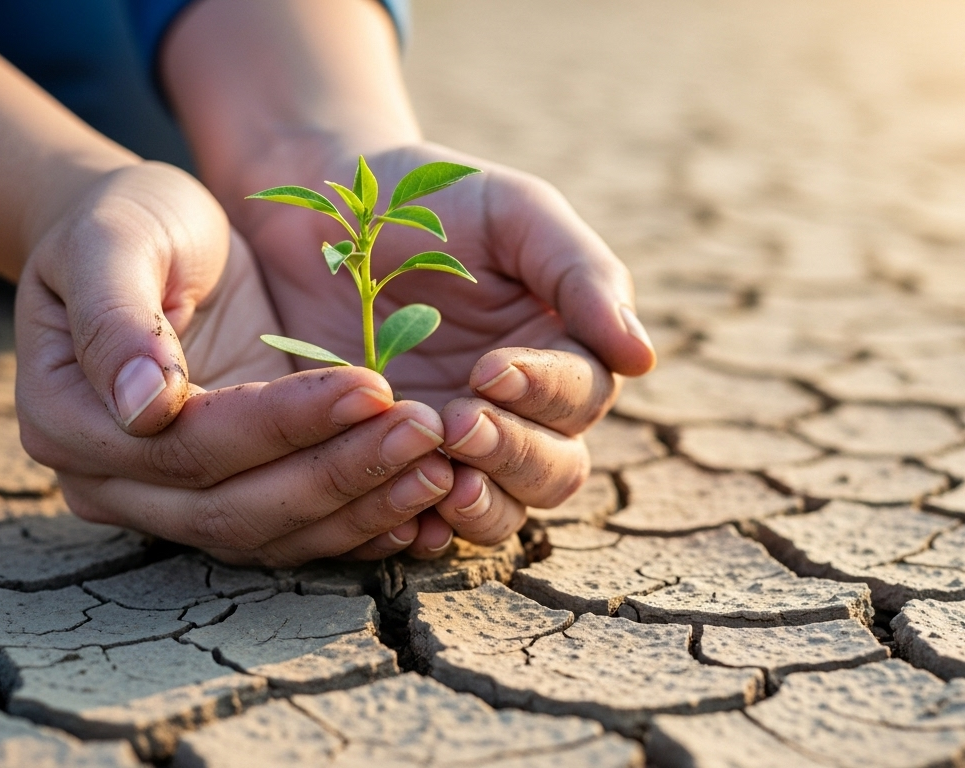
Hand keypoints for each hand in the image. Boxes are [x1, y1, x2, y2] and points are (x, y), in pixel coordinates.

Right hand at [14, 162, 458, 565]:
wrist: (146, 238)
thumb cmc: (124, 221)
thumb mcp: (113, 240)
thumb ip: (118, 320)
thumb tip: (146, 410)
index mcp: (70, 422)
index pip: (191, 445)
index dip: (285, 423)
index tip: (371, 383)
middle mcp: (114, 483)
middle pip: (235, 507)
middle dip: (339, 474)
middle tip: (425, 431)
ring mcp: (172, 502)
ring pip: (274, 534)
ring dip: (363, 507)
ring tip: (442, 467)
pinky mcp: (231, 495)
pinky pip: (299, 532)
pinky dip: (363, 524)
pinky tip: (427, 502)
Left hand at [224, 142, 656, 552]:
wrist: (320, 210)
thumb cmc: (428, 198)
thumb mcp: (512, 212)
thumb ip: (581, 274)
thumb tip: (643, 358)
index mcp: (563, 351)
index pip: (583, 395)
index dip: (545, 393)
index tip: (491, 369)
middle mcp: (523, 412)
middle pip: (555, 469)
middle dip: (512, 454)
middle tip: (456, 421)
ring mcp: (460, 447)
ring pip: (503, 510)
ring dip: (481, 503)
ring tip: (442, 476)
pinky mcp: (398, 468)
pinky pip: (426, 522)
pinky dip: (423, 527)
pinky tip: (402, 514)